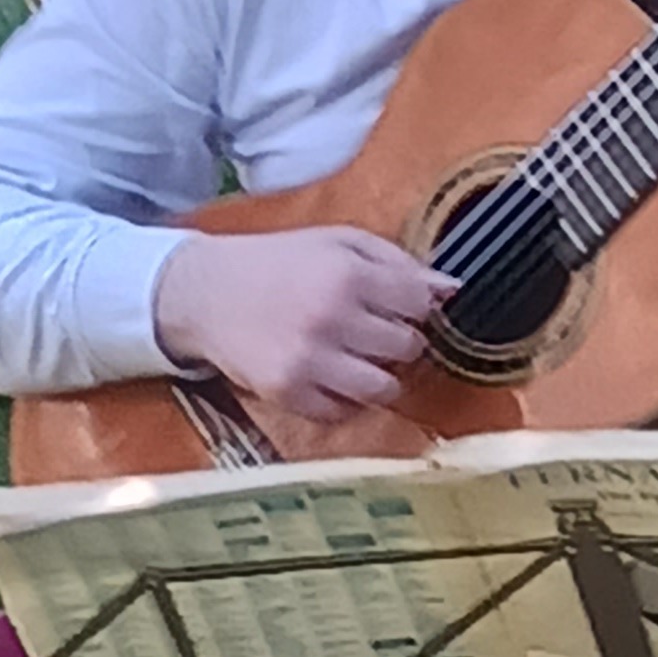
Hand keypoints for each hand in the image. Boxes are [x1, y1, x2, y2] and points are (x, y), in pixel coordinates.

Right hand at [152, 224, 451, 427]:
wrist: (206, 293)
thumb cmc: (279, 263)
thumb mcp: (337, 242)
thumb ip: (397, 260)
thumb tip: (451, 289)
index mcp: (348, 275)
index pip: (421, 305)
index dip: (417, 308)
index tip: (399, 308)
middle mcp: (332, 319)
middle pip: (409, 348)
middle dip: (400, 342)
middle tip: (374, 333)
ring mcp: (309, 361)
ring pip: (383, 389)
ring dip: (380, 377)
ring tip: (357, 359)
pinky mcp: (288, 393)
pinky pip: (343, 414)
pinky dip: (344, 401)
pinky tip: (329, 377)